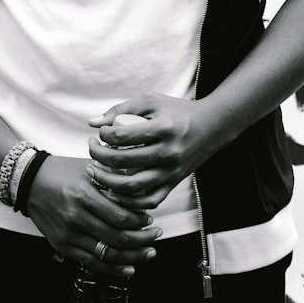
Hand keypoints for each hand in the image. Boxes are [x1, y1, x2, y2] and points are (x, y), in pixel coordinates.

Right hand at [23, 154, 161, 275]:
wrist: (29, 181)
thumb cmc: (62, 170)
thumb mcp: (88, 166)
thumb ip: (114, 177)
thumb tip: (141, 188)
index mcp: (83, 194)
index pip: (119, 216)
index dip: (139, 222)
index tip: (150, 219)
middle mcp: (75, 217)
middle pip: (116, 238)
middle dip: (141, 240)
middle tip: (156, 236)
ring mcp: (68, 234)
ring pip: (106, 255)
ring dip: (131, 257)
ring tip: (148, 253)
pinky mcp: (62, 245)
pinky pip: (91, 263)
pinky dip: (112, 268)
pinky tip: (128, 268)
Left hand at [86, 93, 217, 209]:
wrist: (211, 127)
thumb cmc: (176, 111)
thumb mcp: (150, 101)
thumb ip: (120, 109)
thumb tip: (92, 123)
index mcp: (162, 128)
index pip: (123, 135)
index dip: (104, 134)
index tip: (100, 132)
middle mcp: (168, 152)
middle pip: (123, 161)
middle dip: (99, 156)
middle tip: (92, 149)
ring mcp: (171, 172)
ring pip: (132, 187)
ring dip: (107, 182)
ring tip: (95, 171)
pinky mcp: (173, 184)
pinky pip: (148, 201)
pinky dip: (128, 201)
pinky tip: (114, 190)